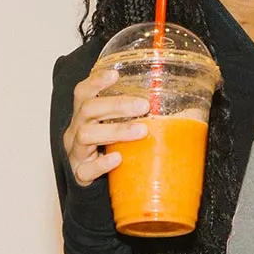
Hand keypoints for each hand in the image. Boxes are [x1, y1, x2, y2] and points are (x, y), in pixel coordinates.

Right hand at [62, 68, 146, 187]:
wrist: (89, 180)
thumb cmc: (105, 148)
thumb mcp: (113, 127)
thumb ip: (132, 114)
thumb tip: (178, 103)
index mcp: (82, 116)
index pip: (82, 93)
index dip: (96, 81)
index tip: (115, 74)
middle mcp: (75, 130)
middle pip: (88, 110)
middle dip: (116, 105)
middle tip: (143, 105)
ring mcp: (75, 152)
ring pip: (86, 135)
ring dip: (115, 130)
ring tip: (141, 131)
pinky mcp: (80, 174)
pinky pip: (86, 169)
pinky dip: (102, 164)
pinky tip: (118, 159)